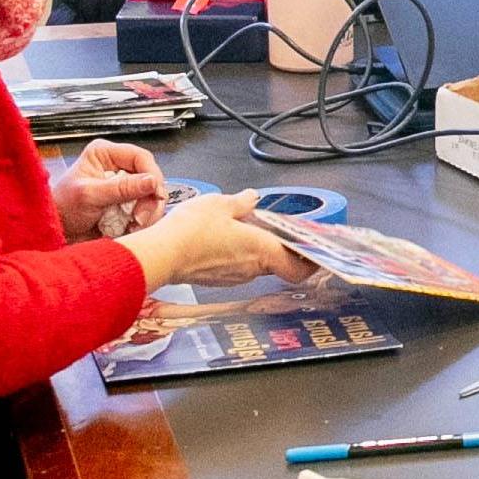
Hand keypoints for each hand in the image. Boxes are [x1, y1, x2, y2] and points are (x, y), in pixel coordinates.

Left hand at [56, 140, 167, 241]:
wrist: (56, 233)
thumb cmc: (62, 209)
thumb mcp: (90, 195)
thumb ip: (122, 188)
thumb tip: (152, 181)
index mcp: (105, 154)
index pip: (140, 157)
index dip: (151, 174)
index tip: (153, 193)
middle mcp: (117, 167)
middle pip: (151, 177)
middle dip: (150, 199)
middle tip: (140, 217)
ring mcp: (123, 187)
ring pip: (152, 196)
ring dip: (147, 213)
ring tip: (133, 226)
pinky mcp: (127, 204)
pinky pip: (146, 210)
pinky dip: (143, 221)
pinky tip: (131, 228)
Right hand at [120, 190, 308, 291]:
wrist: (161, 255)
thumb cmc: (191, 231)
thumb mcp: (220, 204)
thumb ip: (241, 202)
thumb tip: (252, 198)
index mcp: (262, 249)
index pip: (299, 267)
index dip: (311, 263)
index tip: (317, 253)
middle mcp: (252, 268)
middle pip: (278, 263)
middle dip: (281, 248)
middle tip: (279, 231)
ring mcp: (234, 277)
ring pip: (256, 265)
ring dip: (257, 250)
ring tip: (247, 229)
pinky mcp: (217, 279)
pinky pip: (236, 267)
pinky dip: (237, 255)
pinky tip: (225, 240)